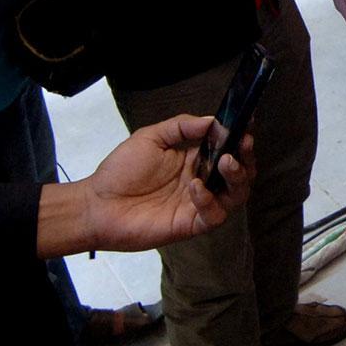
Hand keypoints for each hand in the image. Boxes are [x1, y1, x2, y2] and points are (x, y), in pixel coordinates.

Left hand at [79, 114, 253, 249]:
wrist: (97, 205)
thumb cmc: (121, 171)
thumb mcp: (150, 138)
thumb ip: (181, 126)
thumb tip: (212, 120)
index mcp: (195, 160)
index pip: (227, 148)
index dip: (240, 137)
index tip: (248, 124)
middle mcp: (203, 181)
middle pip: (239, 173)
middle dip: (245, 157)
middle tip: (243, 143)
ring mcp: (199, 204)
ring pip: (236, 195)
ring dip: (236, 177)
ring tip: (227, 162)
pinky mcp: (191, 224)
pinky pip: (213, 215)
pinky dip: (209, 200)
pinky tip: (195, 186)